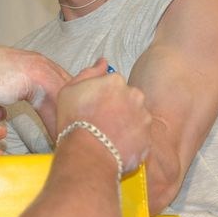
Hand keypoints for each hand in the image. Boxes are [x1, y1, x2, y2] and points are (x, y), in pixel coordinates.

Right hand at [55, 59, 150, 174]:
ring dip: (124, 124)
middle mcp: (135, 95)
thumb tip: (103, 61)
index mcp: (116, 81)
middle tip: (100, 121)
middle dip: (117, 108)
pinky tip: (114, 146)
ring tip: (106, 135)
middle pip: (127, 98)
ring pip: (135, 117)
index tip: (94, 107)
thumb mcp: (69, 90)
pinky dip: (129, 141)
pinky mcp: (148, 138)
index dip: (101, 96)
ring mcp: (144, 118)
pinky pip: (139, 137)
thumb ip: (89, 72)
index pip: (113, 84)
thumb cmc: (75, 121)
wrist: (86, 154)